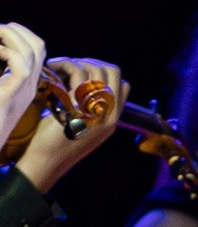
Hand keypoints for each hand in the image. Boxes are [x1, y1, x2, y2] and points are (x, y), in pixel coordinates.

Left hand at [0, 24, 44, 160]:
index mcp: (22, 84)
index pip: (35, 50)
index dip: (21, 34)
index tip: (1, 31)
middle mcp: (28, 86)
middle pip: (39, 46)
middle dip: (18, 29)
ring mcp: (24, 91)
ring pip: (32, 50)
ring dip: (10, 35)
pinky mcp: (13, 95)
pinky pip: (20, 64)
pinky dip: (5, 50)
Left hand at [17, 58, 126, 189]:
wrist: (46, 163)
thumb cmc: (57, 145)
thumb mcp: (83, 127)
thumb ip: (92, 108)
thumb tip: (85, 81)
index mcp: (113, 120)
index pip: (124, 86)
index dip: (104, 74)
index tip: (84, 74)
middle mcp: (109, 115)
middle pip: (113, 73)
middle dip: (92, 63)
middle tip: (71, 67)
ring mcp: (95, 111)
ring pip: (95, 70)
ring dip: (74, 63)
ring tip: (57, 68)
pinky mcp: (77, 107)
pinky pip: (78, 75)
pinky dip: (64, 66)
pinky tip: (52, 70)